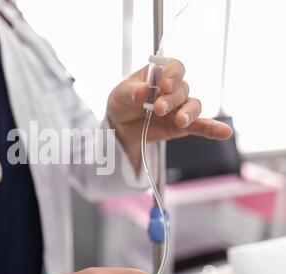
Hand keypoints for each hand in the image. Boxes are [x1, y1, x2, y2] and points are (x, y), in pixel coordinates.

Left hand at [106, 59, 232, 169]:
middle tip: (158, 108)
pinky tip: (224, 133)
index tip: (164, 85)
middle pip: (182, 89)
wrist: (121, 124)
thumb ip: (132, 92)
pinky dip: (212, 129)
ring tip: (179, 121)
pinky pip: (201, 126)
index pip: (175, 67)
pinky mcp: (183, 125)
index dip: (172, 75)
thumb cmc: (122, 102)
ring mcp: (180, 107)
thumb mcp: (120, 94)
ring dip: (188, 112)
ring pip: (193, 105)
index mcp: (161, 73)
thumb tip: (143, 92)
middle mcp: (174, 88)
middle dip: (171, 99)